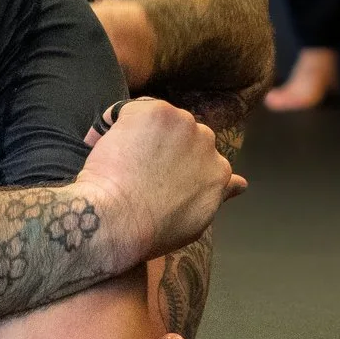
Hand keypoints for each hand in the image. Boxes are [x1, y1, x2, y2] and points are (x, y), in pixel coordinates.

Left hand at [78, 97, 244, 262]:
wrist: (120, 219)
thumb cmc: (152, 229)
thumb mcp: (196, 221)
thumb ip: (217, 195)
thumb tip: (240, 184)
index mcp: (219, 170)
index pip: (202, 155)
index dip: (177, 161)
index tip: (158, 173)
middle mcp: (206, 142)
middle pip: (183, 133)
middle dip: (161, 145)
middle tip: (135, 167)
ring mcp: (181, 123)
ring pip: (157, 118)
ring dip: (138, 133)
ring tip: (118, 160)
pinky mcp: (153, 111)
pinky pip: (127, 109)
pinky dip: (111, 123)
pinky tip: (100, 144)